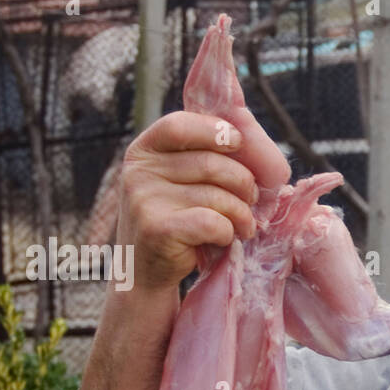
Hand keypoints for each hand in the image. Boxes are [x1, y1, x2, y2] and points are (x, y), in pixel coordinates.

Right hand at [115, 111, 259, 292]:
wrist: (146, 271)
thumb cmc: (178, 220)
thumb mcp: (183, 179)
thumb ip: (206, 151)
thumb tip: (245, 118)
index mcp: (145, 149)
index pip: (180, 124)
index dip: (216, 131)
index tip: (237, 144)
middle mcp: (138, 170)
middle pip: (210, 163)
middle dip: (243, 183)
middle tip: (251, 199)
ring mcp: (143, 200)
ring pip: (216, 196)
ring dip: (241, 214)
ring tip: (244, 225)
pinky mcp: (157, 229)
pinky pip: (212, 222)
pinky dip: (228, 232)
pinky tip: (224, 238)